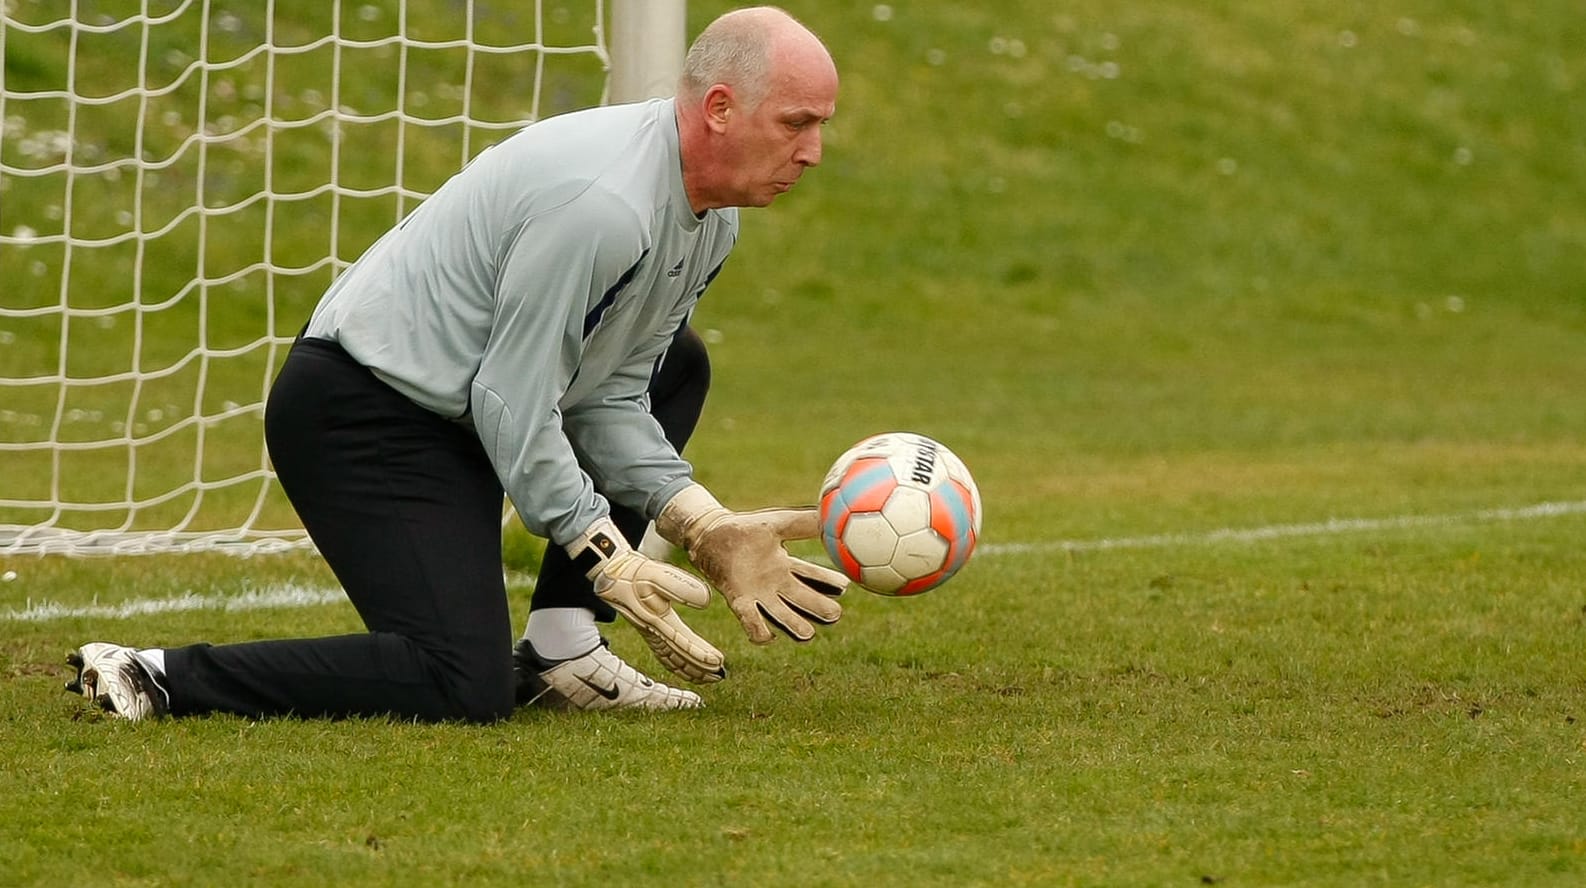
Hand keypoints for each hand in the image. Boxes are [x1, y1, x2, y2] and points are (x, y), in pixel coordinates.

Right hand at [567, 517, 725, 682]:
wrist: (610, 572)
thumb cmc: (634, 572)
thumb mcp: (657, 574)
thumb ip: (682, 587)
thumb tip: (706, 601)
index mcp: (657, 620)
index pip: (683, 642)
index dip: (701, 654)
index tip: (719, 662)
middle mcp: (653, 632)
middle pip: (679, 657)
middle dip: (699, 668)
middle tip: (720, 676)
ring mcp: (649, 634)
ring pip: (672, 660)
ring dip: (690, 670)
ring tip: (710, 677)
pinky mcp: (648, 631)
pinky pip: (664, 656)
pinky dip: (677, 665)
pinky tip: (685, 668)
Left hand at [656, 484, 849, 644]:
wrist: (710, 532)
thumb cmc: (744, 528)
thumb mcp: (778, 522)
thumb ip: (803, 522)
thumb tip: (831, 516)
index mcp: (786, 566)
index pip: (812, 576)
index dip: (829, 582)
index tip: (846, 585)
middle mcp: (775, 584)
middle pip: (801, 599)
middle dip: (817, 608)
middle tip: (834, 615)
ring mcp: (757, 594)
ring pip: (780, 614)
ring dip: (793, 624)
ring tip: (807, 634)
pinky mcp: (738, 599)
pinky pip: (750, 619)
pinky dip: (758, 630)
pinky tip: (768, 636)